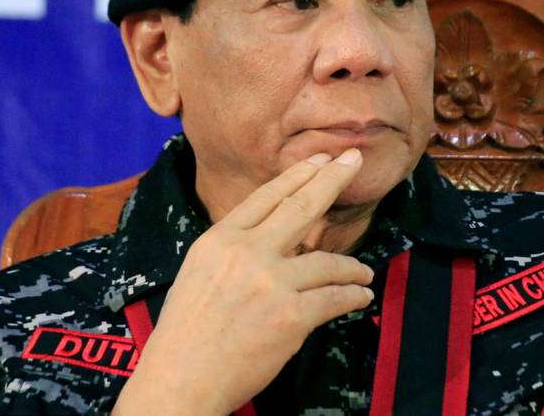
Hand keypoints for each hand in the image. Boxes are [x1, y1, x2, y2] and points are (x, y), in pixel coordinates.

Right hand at [113, 148, 373, 414]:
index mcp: (220, 240)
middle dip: (333, 180)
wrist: (181, 382)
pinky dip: (352, 295)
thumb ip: (235, 250)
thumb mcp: (200, 273)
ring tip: (362, 271)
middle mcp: (246, 253)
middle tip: (355, 161)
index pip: (266, 196)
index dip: (298, 175)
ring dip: (351, 266)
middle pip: (301, 207)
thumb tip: (274, 236)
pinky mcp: (291, 316)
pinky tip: (360, 295)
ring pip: (327, 261)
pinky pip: (334, 298)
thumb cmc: (185, 333)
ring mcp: (271, 283)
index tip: (321, 160)